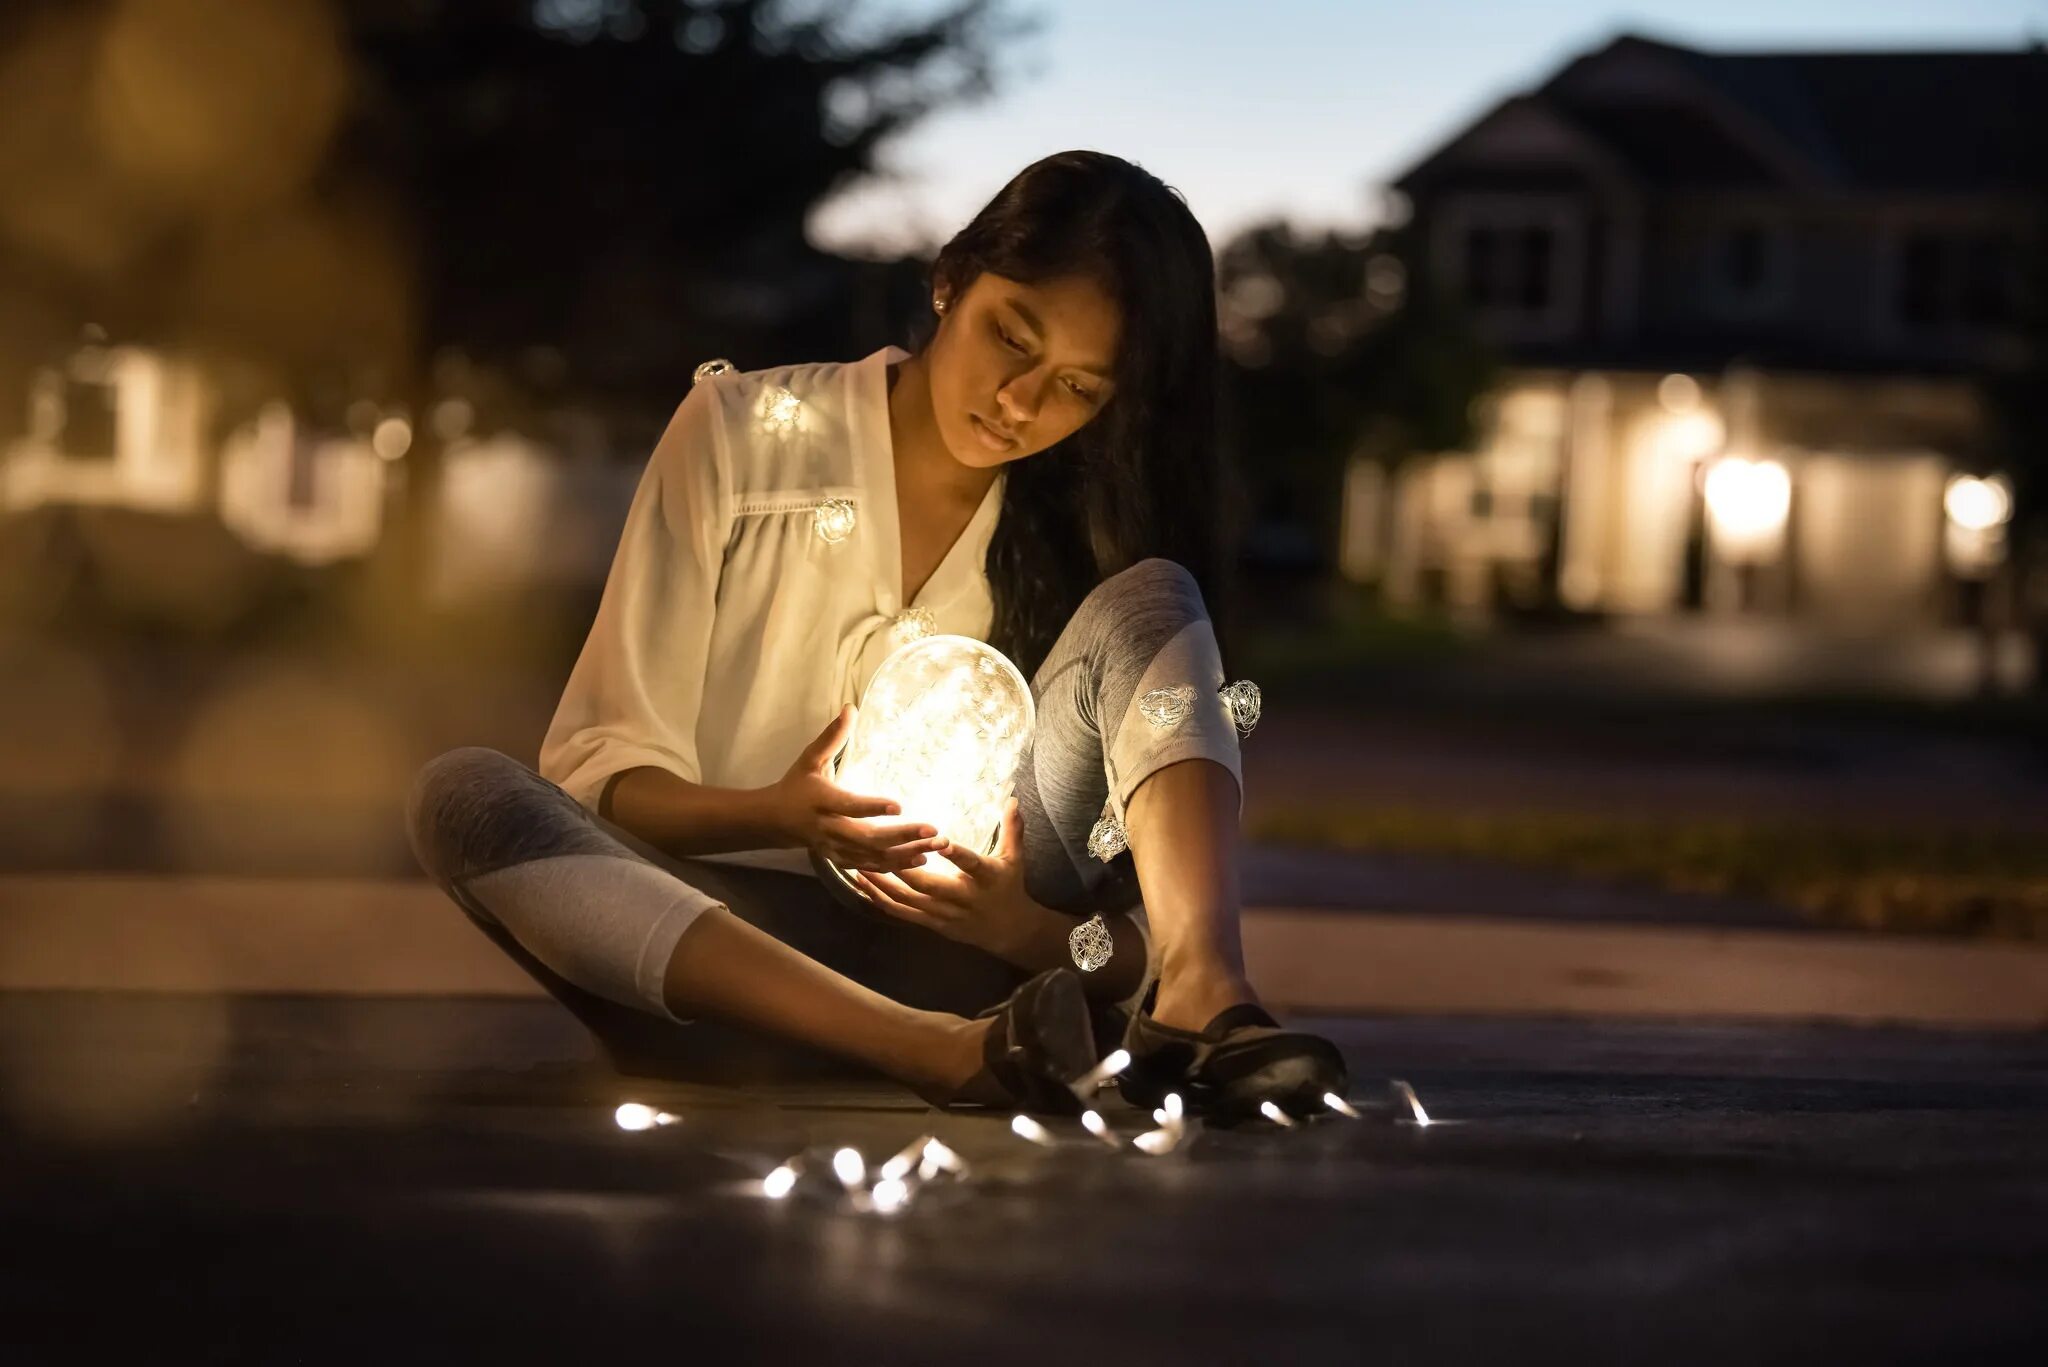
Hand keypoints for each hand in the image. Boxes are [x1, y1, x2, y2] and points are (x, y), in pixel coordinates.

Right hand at [769, 704, 949, 872]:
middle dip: (901, 836)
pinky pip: (872, 867)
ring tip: (937, 845)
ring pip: (874, 857)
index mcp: (822, 802)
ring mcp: (837, 849)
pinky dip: (897, 866)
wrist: (775, 822)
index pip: (849, 806)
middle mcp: (830, 829)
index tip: (899, 806)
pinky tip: (922, 859)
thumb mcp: (810, 759)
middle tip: (932, 829)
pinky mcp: (843, 860)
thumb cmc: (797, 785)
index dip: (872, 808)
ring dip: (906, 854)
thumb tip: (851, 708)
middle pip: (868, 838)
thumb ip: (832, 737)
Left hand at [849, 796, 1050, 961]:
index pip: (972, 865)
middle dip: (902, 868)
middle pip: (928, 885)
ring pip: (908, 900)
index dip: (957, 854)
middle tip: (879, 849)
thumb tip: (1013, 800)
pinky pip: (902, 912)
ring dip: (882, 883)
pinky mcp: (931, 923)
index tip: (941, 841)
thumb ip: (1012, 829)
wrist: (1007, 931)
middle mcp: (962, 898)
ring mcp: (944, 914)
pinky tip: (863, 884)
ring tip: (859, 865)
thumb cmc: (1009, 887)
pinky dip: (880, 899)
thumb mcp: (1014, 859)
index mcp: (985, 879)